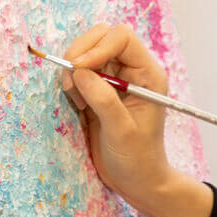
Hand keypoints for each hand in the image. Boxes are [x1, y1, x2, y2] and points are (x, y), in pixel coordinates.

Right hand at [62, 24, 170, 203]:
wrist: (136, 179)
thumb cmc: (137, 157)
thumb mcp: (122, 131)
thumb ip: (104, 99)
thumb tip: (79, 71)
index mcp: (148, 73)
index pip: (122, 38)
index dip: (98, 46)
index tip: (78, 67)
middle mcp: (132, 70)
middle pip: (102, 37)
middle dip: (81, 53)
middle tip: (69, 80)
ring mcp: (115, 78)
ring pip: (87, 52)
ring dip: (73, 69)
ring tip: (76, 97)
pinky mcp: (98, 90)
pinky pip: (79, 72)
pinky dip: (71, 82)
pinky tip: (78, 104)